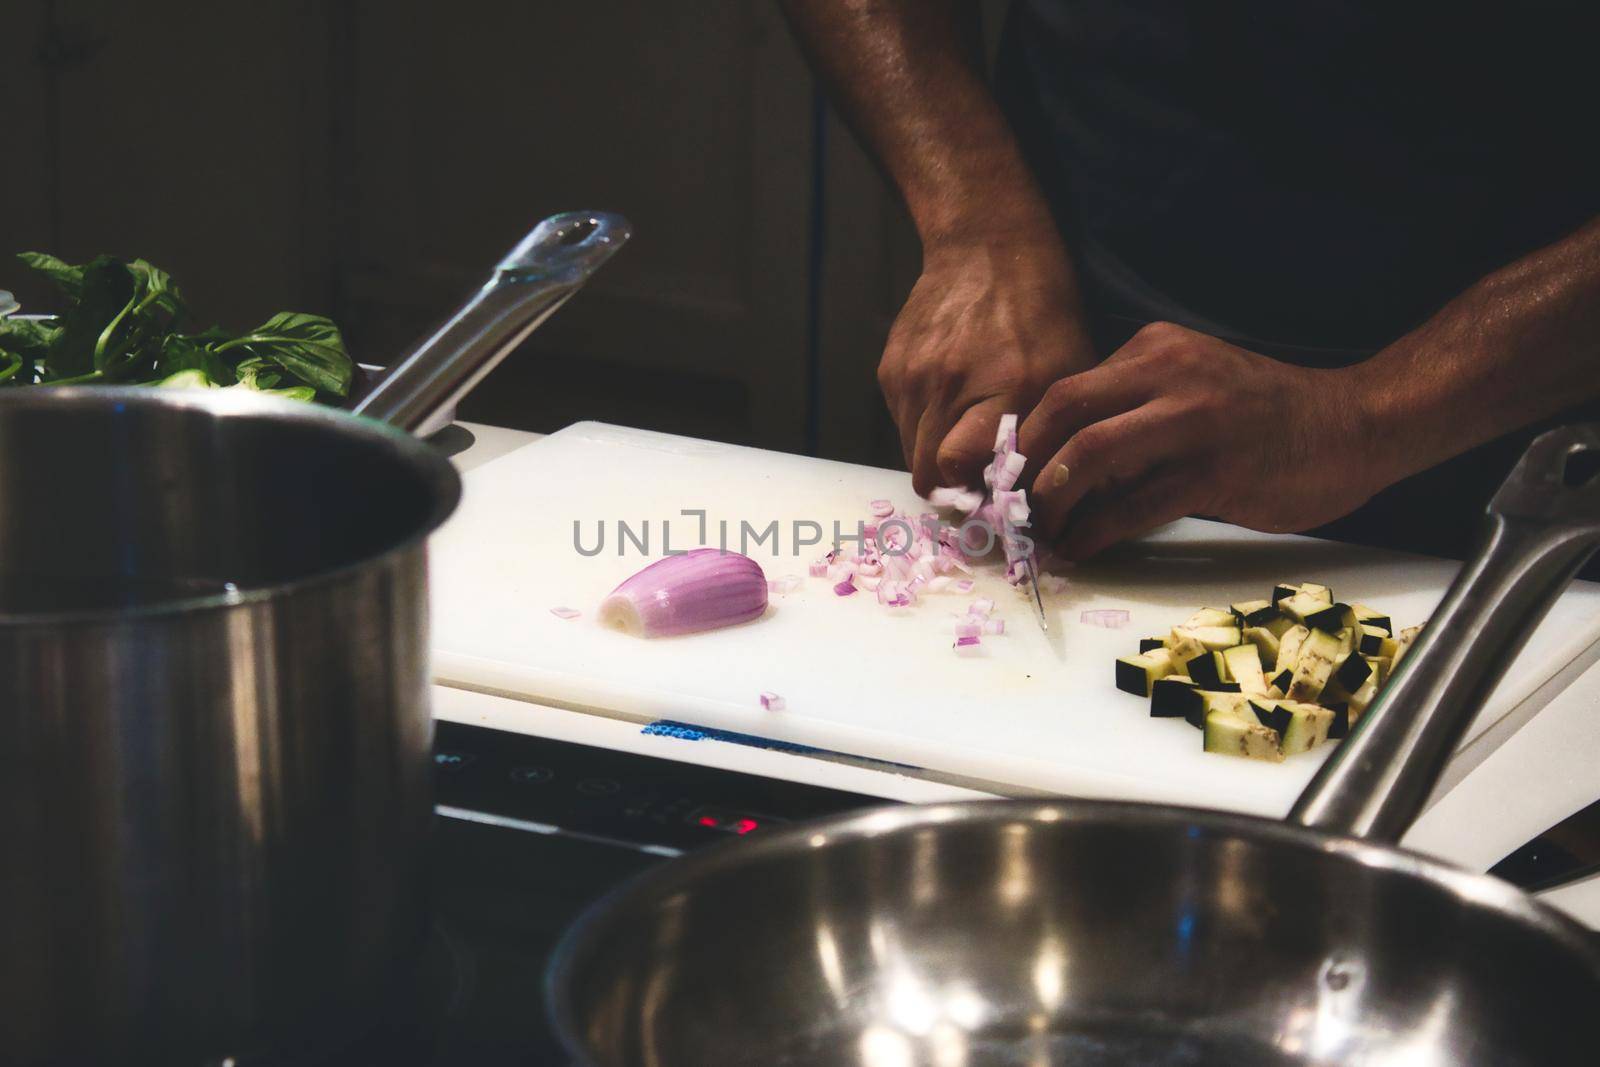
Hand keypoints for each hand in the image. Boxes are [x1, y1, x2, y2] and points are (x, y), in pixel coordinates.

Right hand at [879, 237, 1097, 495]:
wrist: (987, 247)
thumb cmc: (1042, 312)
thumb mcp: (1068, 370)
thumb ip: (1049, 430)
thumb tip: (1035, 491)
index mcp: (1002, 386)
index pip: (955, 466)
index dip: (969, 489)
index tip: (989, 492)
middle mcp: (947, 385)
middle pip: (926, 471)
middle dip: (950, 483)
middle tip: (978, 475)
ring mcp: (911, 376)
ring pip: (909, 451)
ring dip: (935, 453)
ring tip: (966, 429)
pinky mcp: (889, 368)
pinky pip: (900, 421)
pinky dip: (923, 423)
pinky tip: (950, 398)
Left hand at [1018, 322, 1382, 559]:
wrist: (1354, 426)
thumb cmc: (1266, 415)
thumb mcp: (1193, 384)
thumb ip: (1133, 407)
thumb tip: (1059, 460)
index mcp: (1156, 349)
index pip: (1067, 388)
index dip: (1025, 437)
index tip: (1005, 475)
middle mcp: (1169, 375)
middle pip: (1064, 411)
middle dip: (1025, 464)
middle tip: (1011, 505)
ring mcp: (1193, 422)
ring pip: (1091, 455)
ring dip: (1053, 500)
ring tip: (1043, 531)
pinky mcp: (1215, 473)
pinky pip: (1135, 505)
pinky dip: (1096, 530)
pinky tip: (1081, 547)